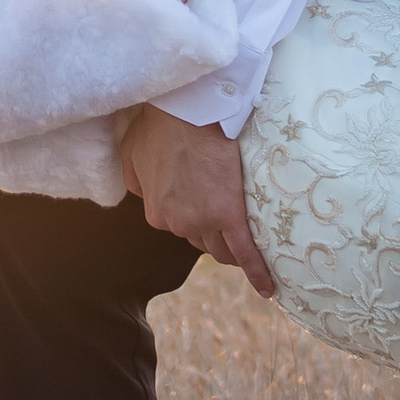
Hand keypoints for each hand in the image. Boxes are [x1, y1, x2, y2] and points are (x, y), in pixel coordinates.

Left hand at [119, 107, 274, 298]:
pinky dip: (257, 273)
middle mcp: (179, 224)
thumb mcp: (132, 155)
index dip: (192, 218)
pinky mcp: (230, 214)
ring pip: (222, 250)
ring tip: (247, 251)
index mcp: (156, 213)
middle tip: (227, 219)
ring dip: (232, 251)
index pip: (178, 227)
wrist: (189, 111)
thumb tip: (146, 194)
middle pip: (201, 240)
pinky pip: (246, 252)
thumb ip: (137, 183)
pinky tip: (267, 288)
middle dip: (212, 232)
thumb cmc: (159, 125)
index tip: (204, 206)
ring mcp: (205, 221)